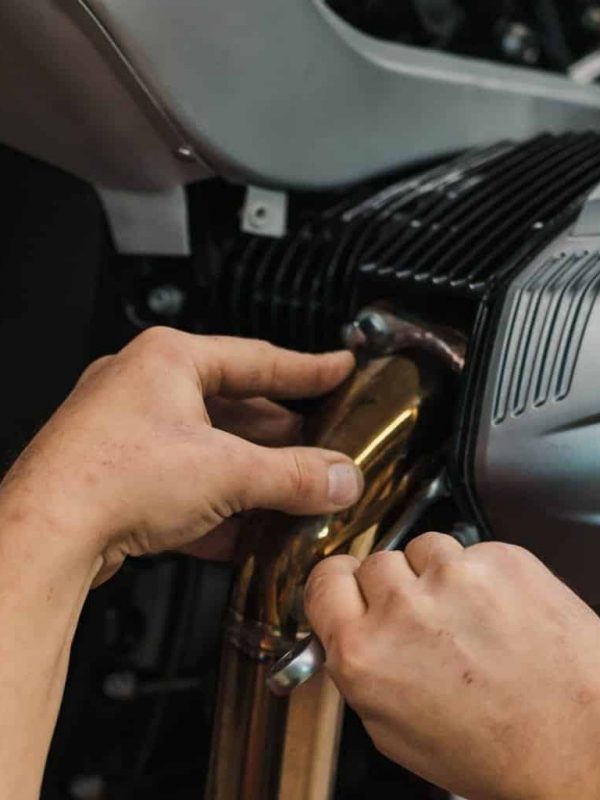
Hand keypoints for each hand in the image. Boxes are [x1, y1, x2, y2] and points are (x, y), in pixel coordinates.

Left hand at [0, 328, 362, 583]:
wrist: (43, 535)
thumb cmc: (107, 477)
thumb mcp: (226, 472)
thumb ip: (294, 475)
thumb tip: (338, 476)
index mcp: (168, 361)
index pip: (258, 358)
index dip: (307, 368)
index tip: (338, 369)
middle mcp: (143, 389)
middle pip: (233, 409)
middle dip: (280, 437)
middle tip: (320, 449)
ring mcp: (126, 434)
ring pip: (208, 452)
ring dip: (250, 478)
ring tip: (289, 498)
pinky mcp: (117, 478)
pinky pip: (183, 486)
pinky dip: (217, 506)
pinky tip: (243, 533)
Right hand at [306, 534, 599, 799]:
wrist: (579, 742)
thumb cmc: (495, 749)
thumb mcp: (393, 730)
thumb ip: (357, 667)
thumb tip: (344, 628)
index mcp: (364, 654)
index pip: (324, 580)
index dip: (339, 585)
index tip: (349, 586)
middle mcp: (403, 609)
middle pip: (374, 562)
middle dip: (394, 586)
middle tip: (424, 619)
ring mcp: (455, 577)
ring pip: (423, 549)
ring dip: (438, 575)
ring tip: (470, 618)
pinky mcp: (501, 558)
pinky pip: (473, 550)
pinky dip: (483, 574)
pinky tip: (501, 612)